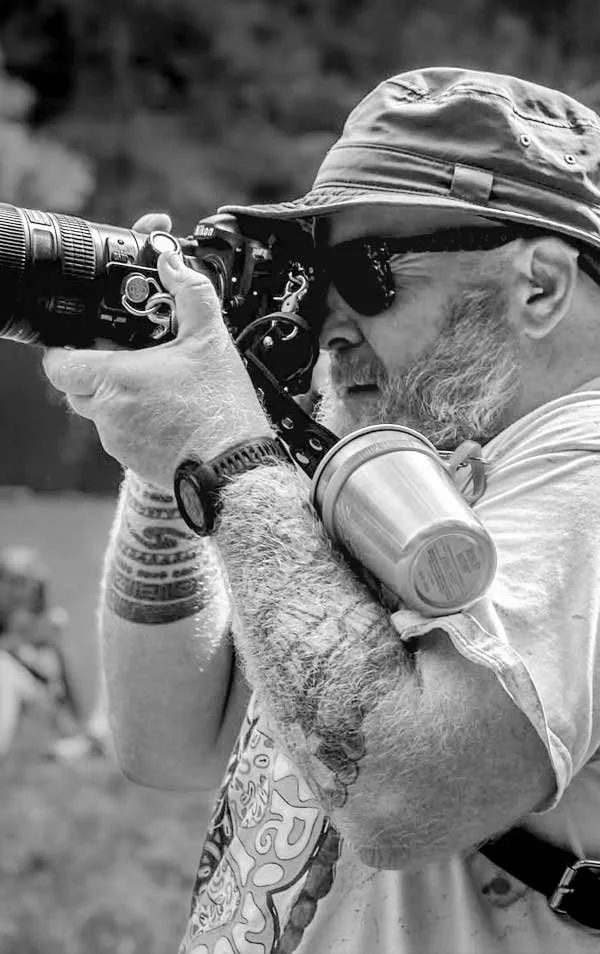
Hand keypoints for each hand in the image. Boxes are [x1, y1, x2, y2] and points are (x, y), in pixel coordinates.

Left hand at [42, 214, 269, 488]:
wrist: (236, 465)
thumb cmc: (222, 410)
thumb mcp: (211, 339)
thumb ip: (190, 291)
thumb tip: (173, 262)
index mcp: (116, 378)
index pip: (58, 363)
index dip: (65, 349)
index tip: (85, 340)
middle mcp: (108, 413)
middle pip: (76, 385)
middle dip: (95, 367)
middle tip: (127, 355)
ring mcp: (117, 440)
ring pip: (98, 410)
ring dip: (117, 394)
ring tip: (155, 384)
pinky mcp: (131, 460)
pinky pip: (119, 432)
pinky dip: (135, 418)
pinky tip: (166, 410)